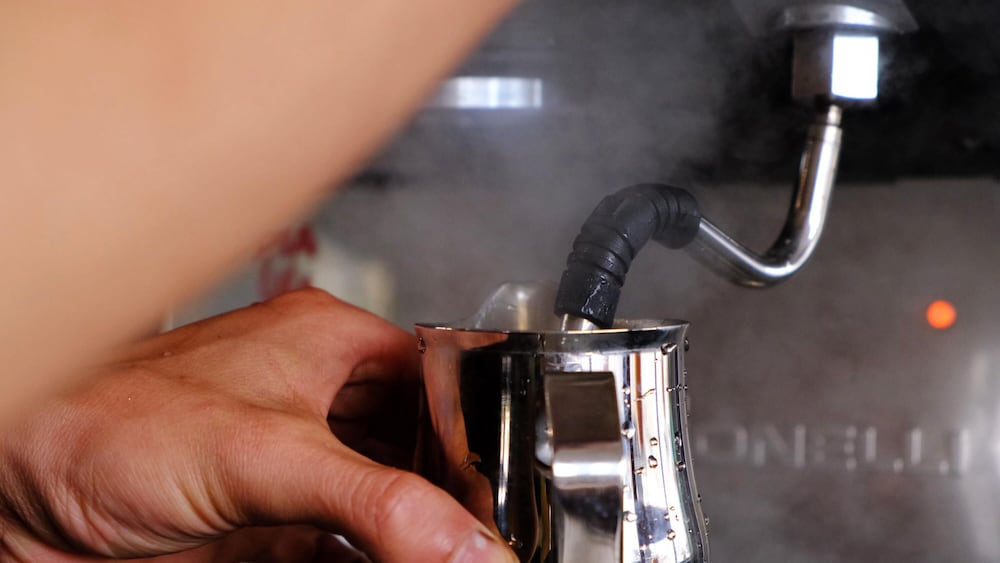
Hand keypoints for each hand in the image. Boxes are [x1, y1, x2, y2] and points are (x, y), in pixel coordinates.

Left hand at [0, 288, 515, 562]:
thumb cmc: (110, 423)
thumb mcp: (264, 453)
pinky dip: (372, 558)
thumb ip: (375, 501)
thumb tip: (462, 541)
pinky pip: (346, 545)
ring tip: (449, 553)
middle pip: (419, 445)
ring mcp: (296, 462)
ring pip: (385, 498)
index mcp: (328, 343)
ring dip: (414, 531)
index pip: (438, 380)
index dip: (475, 431)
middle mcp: (318, 398)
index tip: (503, 487)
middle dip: (451, 490)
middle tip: (482, 533)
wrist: (20, 493)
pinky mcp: (272, 521)